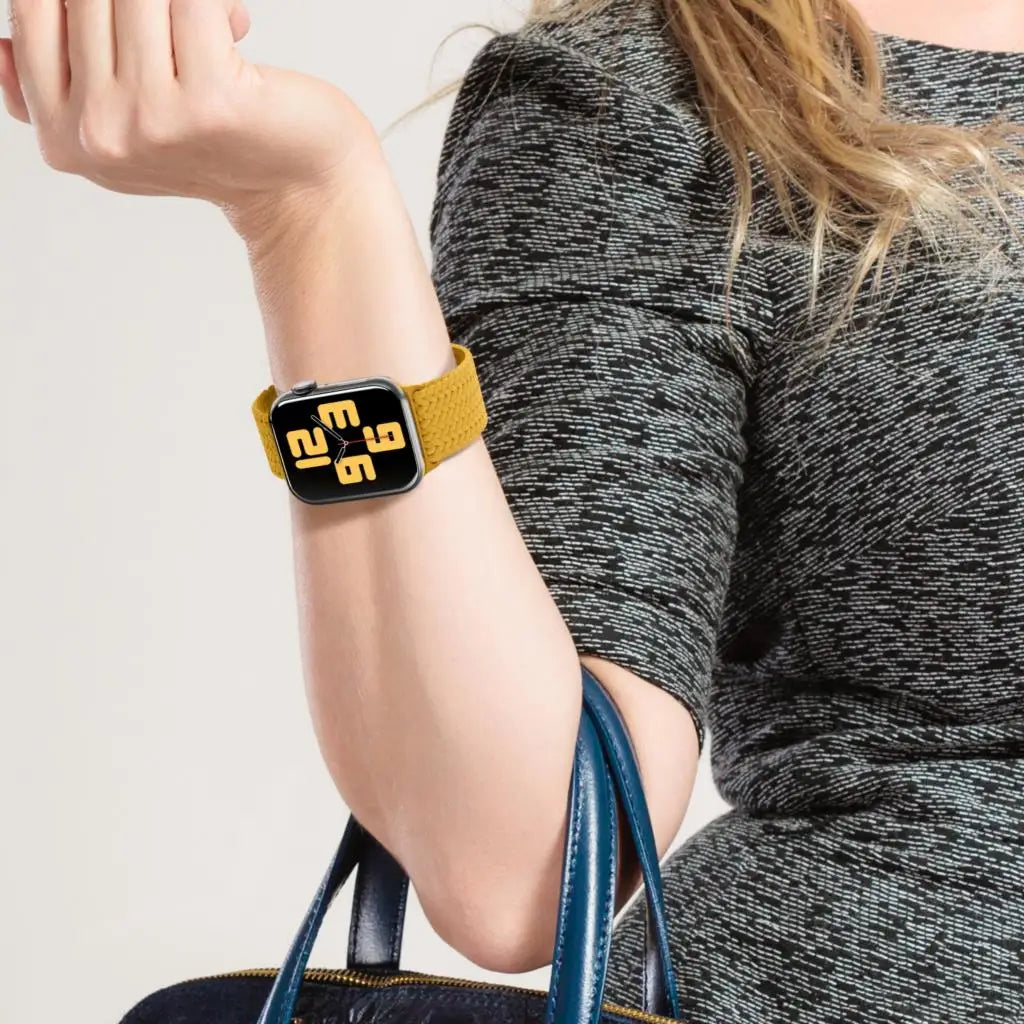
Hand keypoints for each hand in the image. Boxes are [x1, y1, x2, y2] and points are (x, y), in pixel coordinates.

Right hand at [0, 0, 381, 225]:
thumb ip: (57, 83)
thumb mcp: (122, 122)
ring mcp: (151, 122)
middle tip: (183, 22)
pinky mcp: (209, 104)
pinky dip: (217, 3)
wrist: (295, 183)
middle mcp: (99, 135)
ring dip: (181, 0)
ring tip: (210, 23)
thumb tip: (0, 44)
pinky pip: (194, 0)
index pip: (33, 7)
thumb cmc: (215, 140)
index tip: (134, 17)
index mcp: (61, 137)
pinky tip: (233, 24)